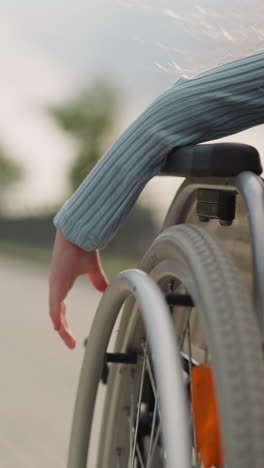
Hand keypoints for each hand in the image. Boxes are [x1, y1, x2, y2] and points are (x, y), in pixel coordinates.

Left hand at [49, 230, 107, 348]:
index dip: (64, 322)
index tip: (70, 335)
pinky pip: (55, 304)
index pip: (60, 308)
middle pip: (57, 313)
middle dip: (64, 330)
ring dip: (61, 326)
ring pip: (55, 311)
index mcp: (63, 285)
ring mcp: (55, 285)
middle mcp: (57, 287)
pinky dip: (56, 316)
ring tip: (67, 340)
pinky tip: (58, 327)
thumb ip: (97, 280)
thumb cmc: (82, 248)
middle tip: (71, 343)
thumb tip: (104, 289)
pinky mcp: (57, 283)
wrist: (78, 234)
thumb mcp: (92, 269)